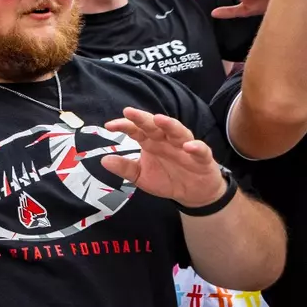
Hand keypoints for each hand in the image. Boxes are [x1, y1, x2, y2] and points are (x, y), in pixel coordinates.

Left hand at [101, 108, 226, 209]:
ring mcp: (185, 147)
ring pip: (178, 132)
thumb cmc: (167, 179)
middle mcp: (167, 141)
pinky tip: (188, 146)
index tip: (109, 126)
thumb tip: (103, 160)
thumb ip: (125, 168)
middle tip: (129, 112)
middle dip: (142, 118)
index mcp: (151, 142)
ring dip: (170, 125)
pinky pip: (201, 150)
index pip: (136, 129)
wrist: (193, 194)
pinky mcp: (203, 158)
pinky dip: (196, 147)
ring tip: (159, 120)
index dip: (123, 125)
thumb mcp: (141, 177)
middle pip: (155, 126)